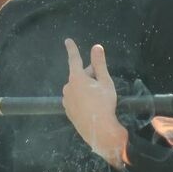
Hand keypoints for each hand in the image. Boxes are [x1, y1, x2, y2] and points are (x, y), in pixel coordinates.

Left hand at [62, 39, 125, 163]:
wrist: (100, 131)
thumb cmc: (104, 104)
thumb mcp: (105, 82)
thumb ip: (99, 64)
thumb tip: (96, 47)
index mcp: (76, 78)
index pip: (74, 59)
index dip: (72, 49)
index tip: (68, 40)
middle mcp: (68, 88)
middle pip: (79, 76)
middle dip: (90, 75)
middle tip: (103, 81)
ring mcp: (67, 100)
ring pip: (77, 88)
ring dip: (86, 87)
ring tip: (100, 96)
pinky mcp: (68, 111)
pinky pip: (76, 99)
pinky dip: (83, 98)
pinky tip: (93, 106)